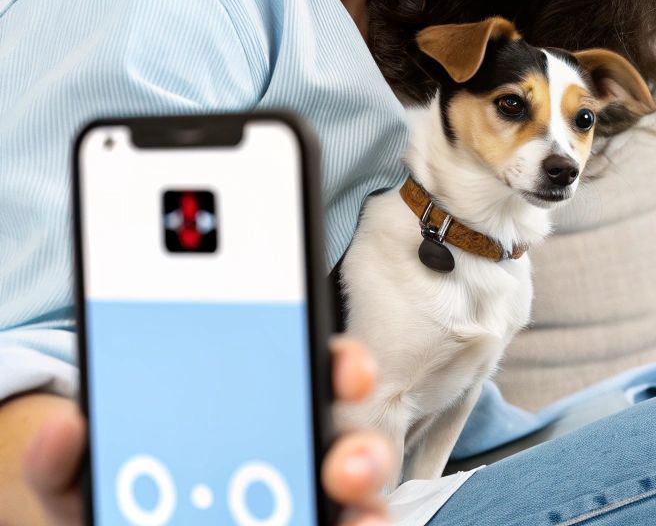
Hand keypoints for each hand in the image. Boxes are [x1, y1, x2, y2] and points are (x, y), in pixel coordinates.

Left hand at [20, 334, 396, 525]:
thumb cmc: (118, 507)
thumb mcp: (83, 481)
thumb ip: (65, 460)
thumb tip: (68, 425)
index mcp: (257, 412)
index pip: (317, 374)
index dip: (344, 367)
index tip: (347, 375)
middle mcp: (299, 457)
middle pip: (352, 442)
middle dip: (364, 448)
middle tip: (342, 465)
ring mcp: (309, 504)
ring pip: (363, 501)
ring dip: (367, 505)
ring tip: (349, 515)